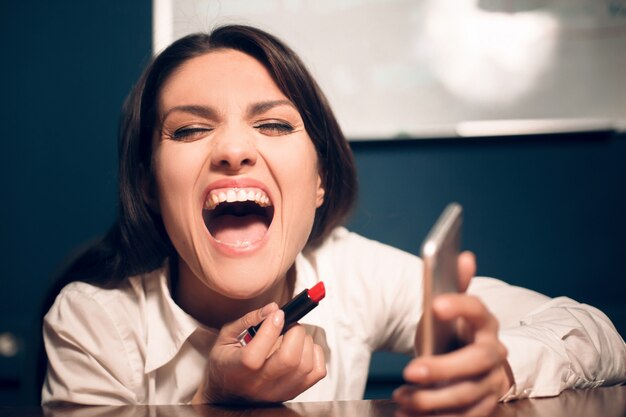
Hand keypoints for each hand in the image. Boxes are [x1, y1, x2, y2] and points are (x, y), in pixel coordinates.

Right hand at [192, 302, 326, 403]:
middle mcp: (260, 385)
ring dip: (306, 342)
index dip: (271, 329)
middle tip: (289, 324)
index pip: (255, 355)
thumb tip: (273, 308)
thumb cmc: (228, 361)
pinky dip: (316, 354)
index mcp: (237, 370)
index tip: (277, 313)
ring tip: (294, 335)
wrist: (230, 393)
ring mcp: (279, 391)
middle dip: (294, 332)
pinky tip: (303, 348)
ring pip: (305, 365)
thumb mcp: (227, 337)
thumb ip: (248, 320)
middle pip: (288, 360)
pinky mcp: (294, 391)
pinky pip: (317, 372)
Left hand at [394, 252, 512, 415]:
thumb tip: (464, 256)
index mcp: (484, 322)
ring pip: (467, 394)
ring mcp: (492, 381)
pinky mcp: (486, 405)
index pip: (476, 309)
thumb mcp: (449, 310)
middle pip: (474, 361)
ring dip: (433, 399)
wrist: (469, 364)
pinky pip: (465, 416)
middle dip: (443, 368)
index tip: (434, 304)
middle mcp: (494, 352)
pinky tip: (412, 412)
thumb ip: (453, 286)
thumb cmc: (453, 333)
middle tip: (411, 371)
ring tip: (404, 397)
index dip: (458, 305)